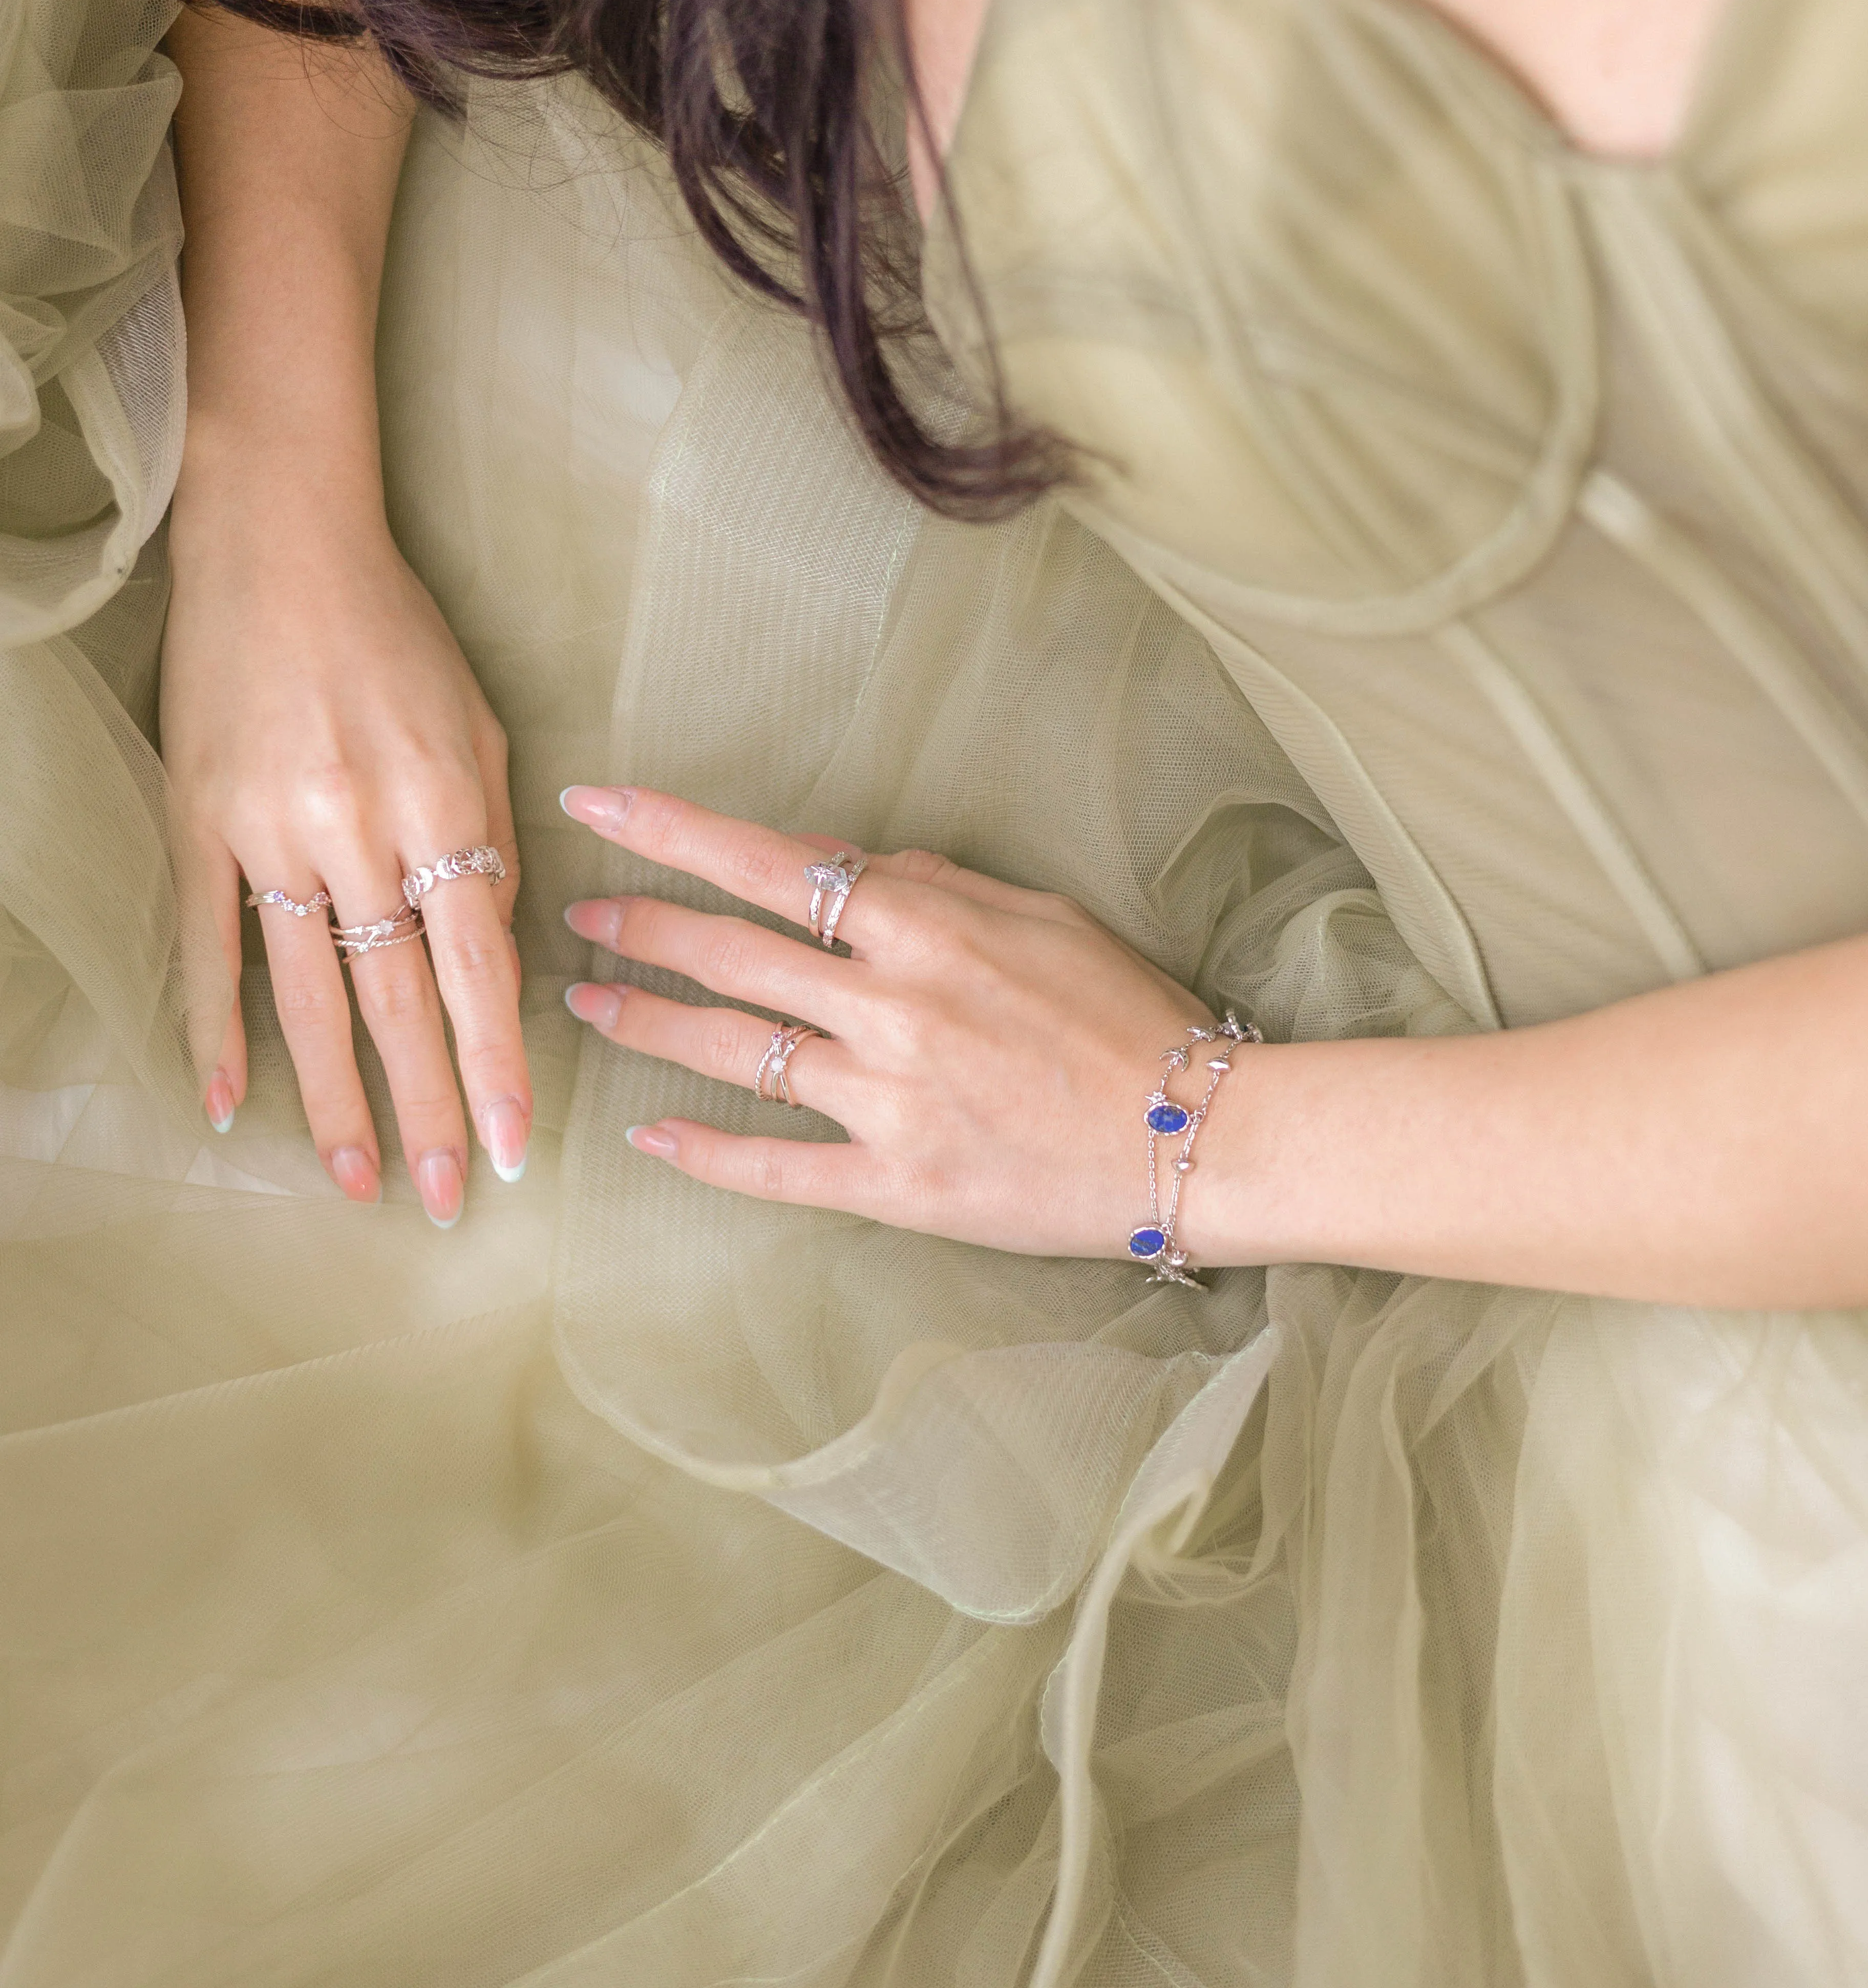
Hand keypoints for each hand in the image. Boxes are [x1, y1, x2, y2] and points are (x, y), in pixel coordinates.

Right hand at [165, 484, 527, 1221]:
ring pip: (309, 996)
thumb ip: (488, 843)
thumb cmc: (396, 633)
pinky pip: (209, 944)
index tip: (516, 1148)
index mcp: (443, 806)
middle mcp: (360, 831)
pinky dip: (216, 1030)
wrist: (279, 540)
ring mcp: (271, 832)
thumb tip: (491, 953)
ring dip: (335, 1099)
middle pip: (401, 1003)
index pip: (481, 972)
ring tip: (357, 1179)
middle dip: (430, 1112)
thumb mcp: (478, 729)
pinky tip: (225, 1105)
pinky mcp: (199, 821)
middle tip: (449, 1199)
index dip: (499, 1068)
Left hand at [559, 785, 1221, 1259]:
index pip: (771, 863)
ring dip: (648, 1023)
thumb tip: (857, 866)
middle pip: (730, 952)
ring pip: (733, 1052)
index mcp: (928, 927)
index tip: (600, 804)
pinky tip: (648, 1138)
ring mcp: (888, 1100)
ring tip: (587, 1005)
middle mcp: (893, 1007)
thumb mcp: (1044, 915)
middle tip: (576, 911)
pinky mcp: (897, 1183)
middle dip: (639, 925)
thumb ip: (940, 884)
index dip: (672, 830)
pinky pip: (774, 1167)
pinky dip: (702, 1153)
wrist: (1200, 1139)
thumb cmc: (1130, 1017)